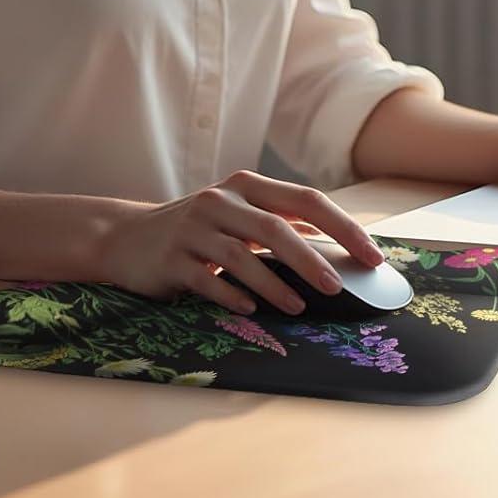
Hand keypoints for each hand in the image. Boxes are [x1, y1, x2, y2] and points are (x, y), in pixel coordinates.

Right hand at [90, 169, 385, 315]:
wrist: (126, 238)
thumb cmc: (197, 230)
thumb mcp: (238, 217)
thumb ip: (280, 225)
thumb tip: (334, 246)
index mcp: (246, 186)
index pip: (305, 199)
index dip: (342, 226)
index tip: (371, 255)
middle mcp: (221, 200)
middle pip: (275, 227)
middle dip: (311, 259)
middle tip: (337, 286)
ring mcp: (194, 228)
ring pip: (242, 256)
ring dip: (274, 285)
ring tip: (299, 307)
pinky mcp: (171, 258)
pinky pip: (208, 279)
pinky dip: (232, 296)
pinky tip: (251, 311)